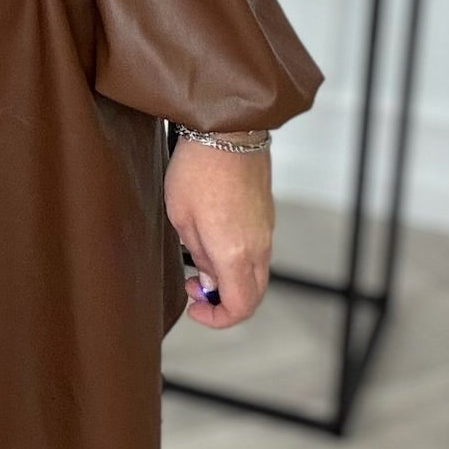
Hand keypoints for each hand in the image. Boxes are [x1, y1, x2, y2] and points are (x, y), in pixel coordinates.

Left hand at [163, 134, 274, 327]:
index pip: (239, 307)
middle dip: (223, 303)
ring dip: (231, 279)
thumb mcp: (181, 217)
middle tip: (194, 286)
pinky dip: (239, 259)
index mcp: (235, 253)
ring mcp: (267, 230)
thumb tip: (208, 280)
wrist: (228, 130)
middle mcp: (258, 247)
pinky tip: (214, 239)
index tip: (194, 306)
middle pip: (252, 295)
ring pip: (257, 274)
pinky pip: (258, 251)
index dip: (216, 319)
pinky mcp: (267, 215)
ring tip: (199, 260)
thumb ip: (198, 255)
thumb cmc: (197, 170)